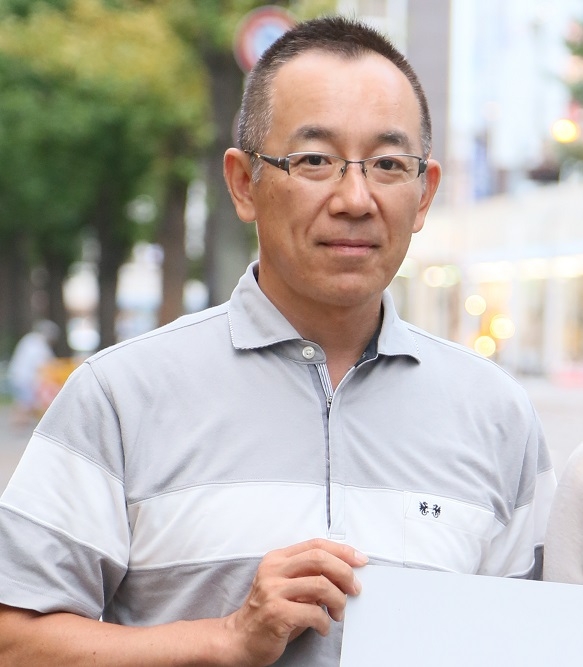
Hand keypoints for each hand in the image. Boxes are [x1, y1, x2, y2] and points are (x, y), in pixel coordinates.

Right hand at [222, 538, 367, 666]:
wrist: (240, 638)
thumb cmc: (269, 613)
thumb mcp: (287, 586)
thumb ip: (308, 576)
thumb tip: (345, 573)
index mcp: (277, 559)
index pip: (315, 544)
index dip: (342, 550)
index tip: (360, 560)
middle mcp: (273, 570)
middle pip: (320, 559)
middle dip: (345, 573)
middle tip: (354, 589)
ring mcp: (273, 591)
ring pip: (321, 585)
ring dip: (338, 600)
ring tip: (339, 613)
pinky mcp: (276, 613)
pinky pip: (314, 612)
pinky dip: (325, 622)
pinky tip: (323, 627)